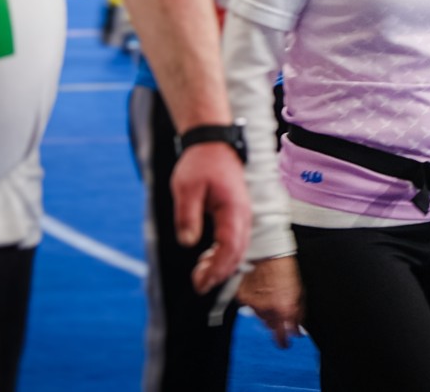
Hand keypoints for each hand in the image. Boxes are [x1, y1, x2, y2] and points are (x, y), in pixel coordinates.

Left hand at [170, 143, 252, 293]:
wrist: (213, 144)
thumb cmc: (199, 163)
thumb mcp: (185, 187)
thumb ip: (187, 215)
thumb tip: (187, 242)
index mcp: (233, 208)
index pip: (230, 246)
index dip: (217, 268)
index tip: (200, 281)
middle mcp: (243, 214)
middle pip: (238, 253)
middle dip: (219, 273)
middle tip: (198, 285)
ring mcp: (243, 215)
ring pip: (239, 250)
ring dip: (222, 266)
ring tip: (199, 274)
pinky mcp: (237, 215)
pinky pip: (236, 242)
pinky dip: (224, 256)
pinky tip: (207, 259)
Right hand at [238, 255, 302, 348]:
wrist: (266, 250)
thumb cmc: (285, 266)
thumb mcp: (299, 290)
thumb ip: (299, 311)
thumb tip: (298, 327)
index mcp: (284, 309)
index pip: (284, 336)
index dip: (287, 338)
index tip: (289, 338)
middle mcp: (267, 310)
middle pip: (271, 327)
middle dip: (277, 323)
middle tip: (280, 313)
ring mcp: (253, 304)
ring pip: (260, 317)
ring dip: (266, 311)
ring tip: (270, 295)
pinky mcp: (242, 297)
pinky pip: (249, 306)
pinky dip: (254, 301)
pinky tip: (259, 289)